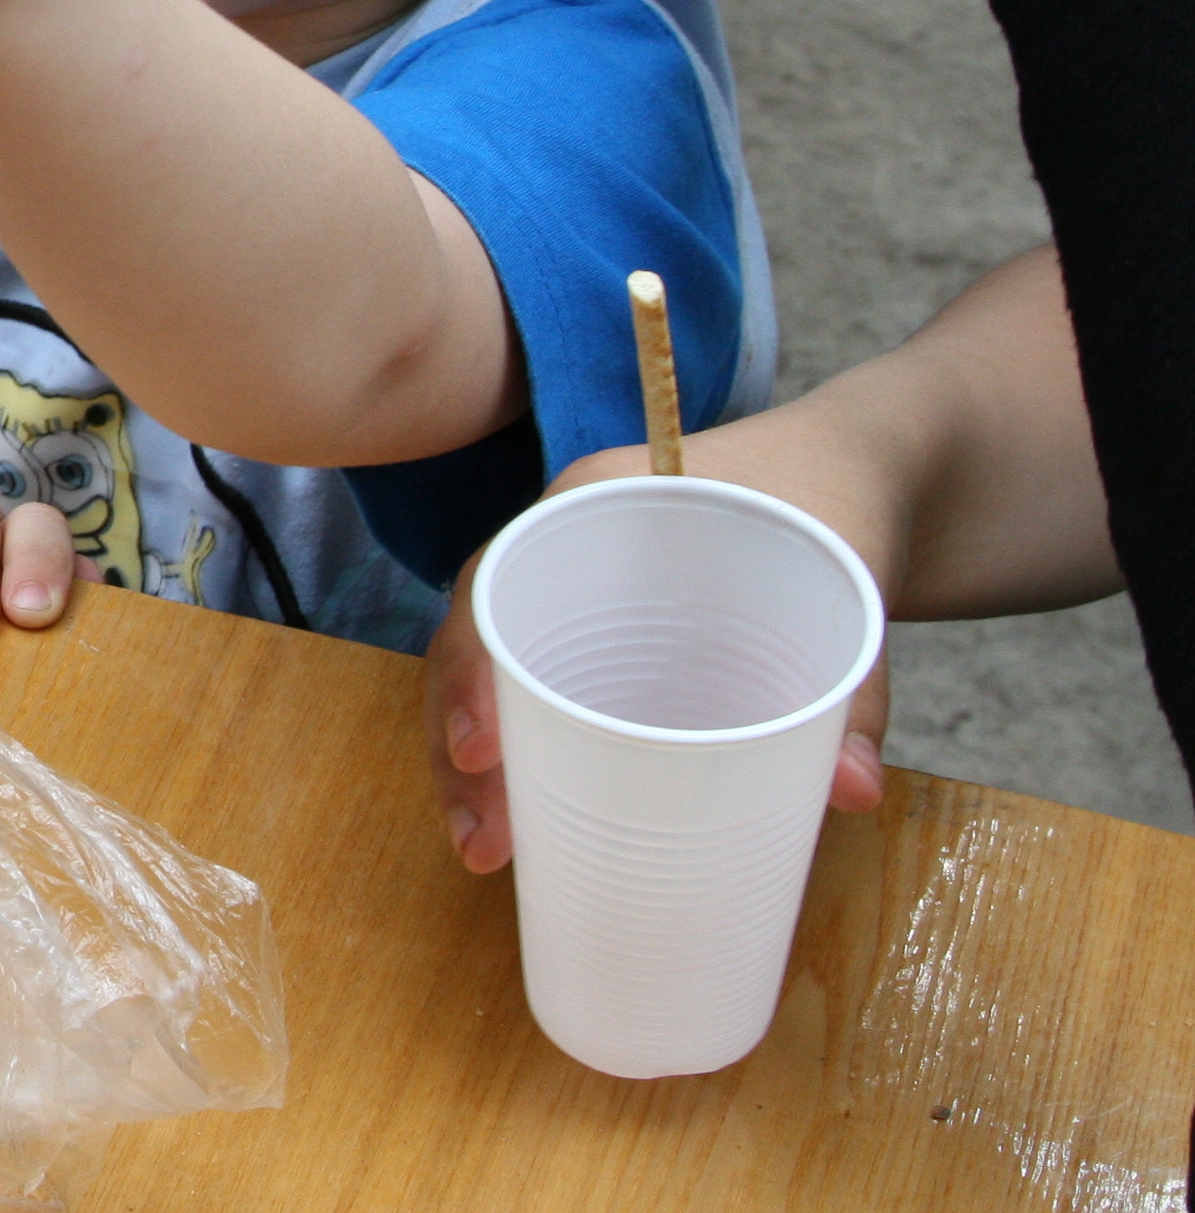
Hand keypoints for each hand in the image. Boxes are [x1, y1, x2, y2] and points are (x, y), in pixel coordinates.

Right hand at [426, 452, 892, 872]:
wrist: (857, 471)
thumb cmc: (835, 504)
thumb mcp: (850, 580)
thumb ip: (858, 689)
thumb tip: (855, 793)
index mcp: (595, 504)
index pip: (497, 582)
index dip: (471, 666)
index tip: (481, 748)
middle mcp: (564, 547)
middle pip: (476, 644)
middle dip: (462, 746)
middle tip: (483, 841)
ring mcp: (578, 594)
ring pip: (497, 676)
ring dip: (480, 765)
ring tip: (487, 850)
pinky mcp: (610, 639)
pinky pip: (543, 688)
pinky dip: (523, 752)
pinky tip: (525, 820)